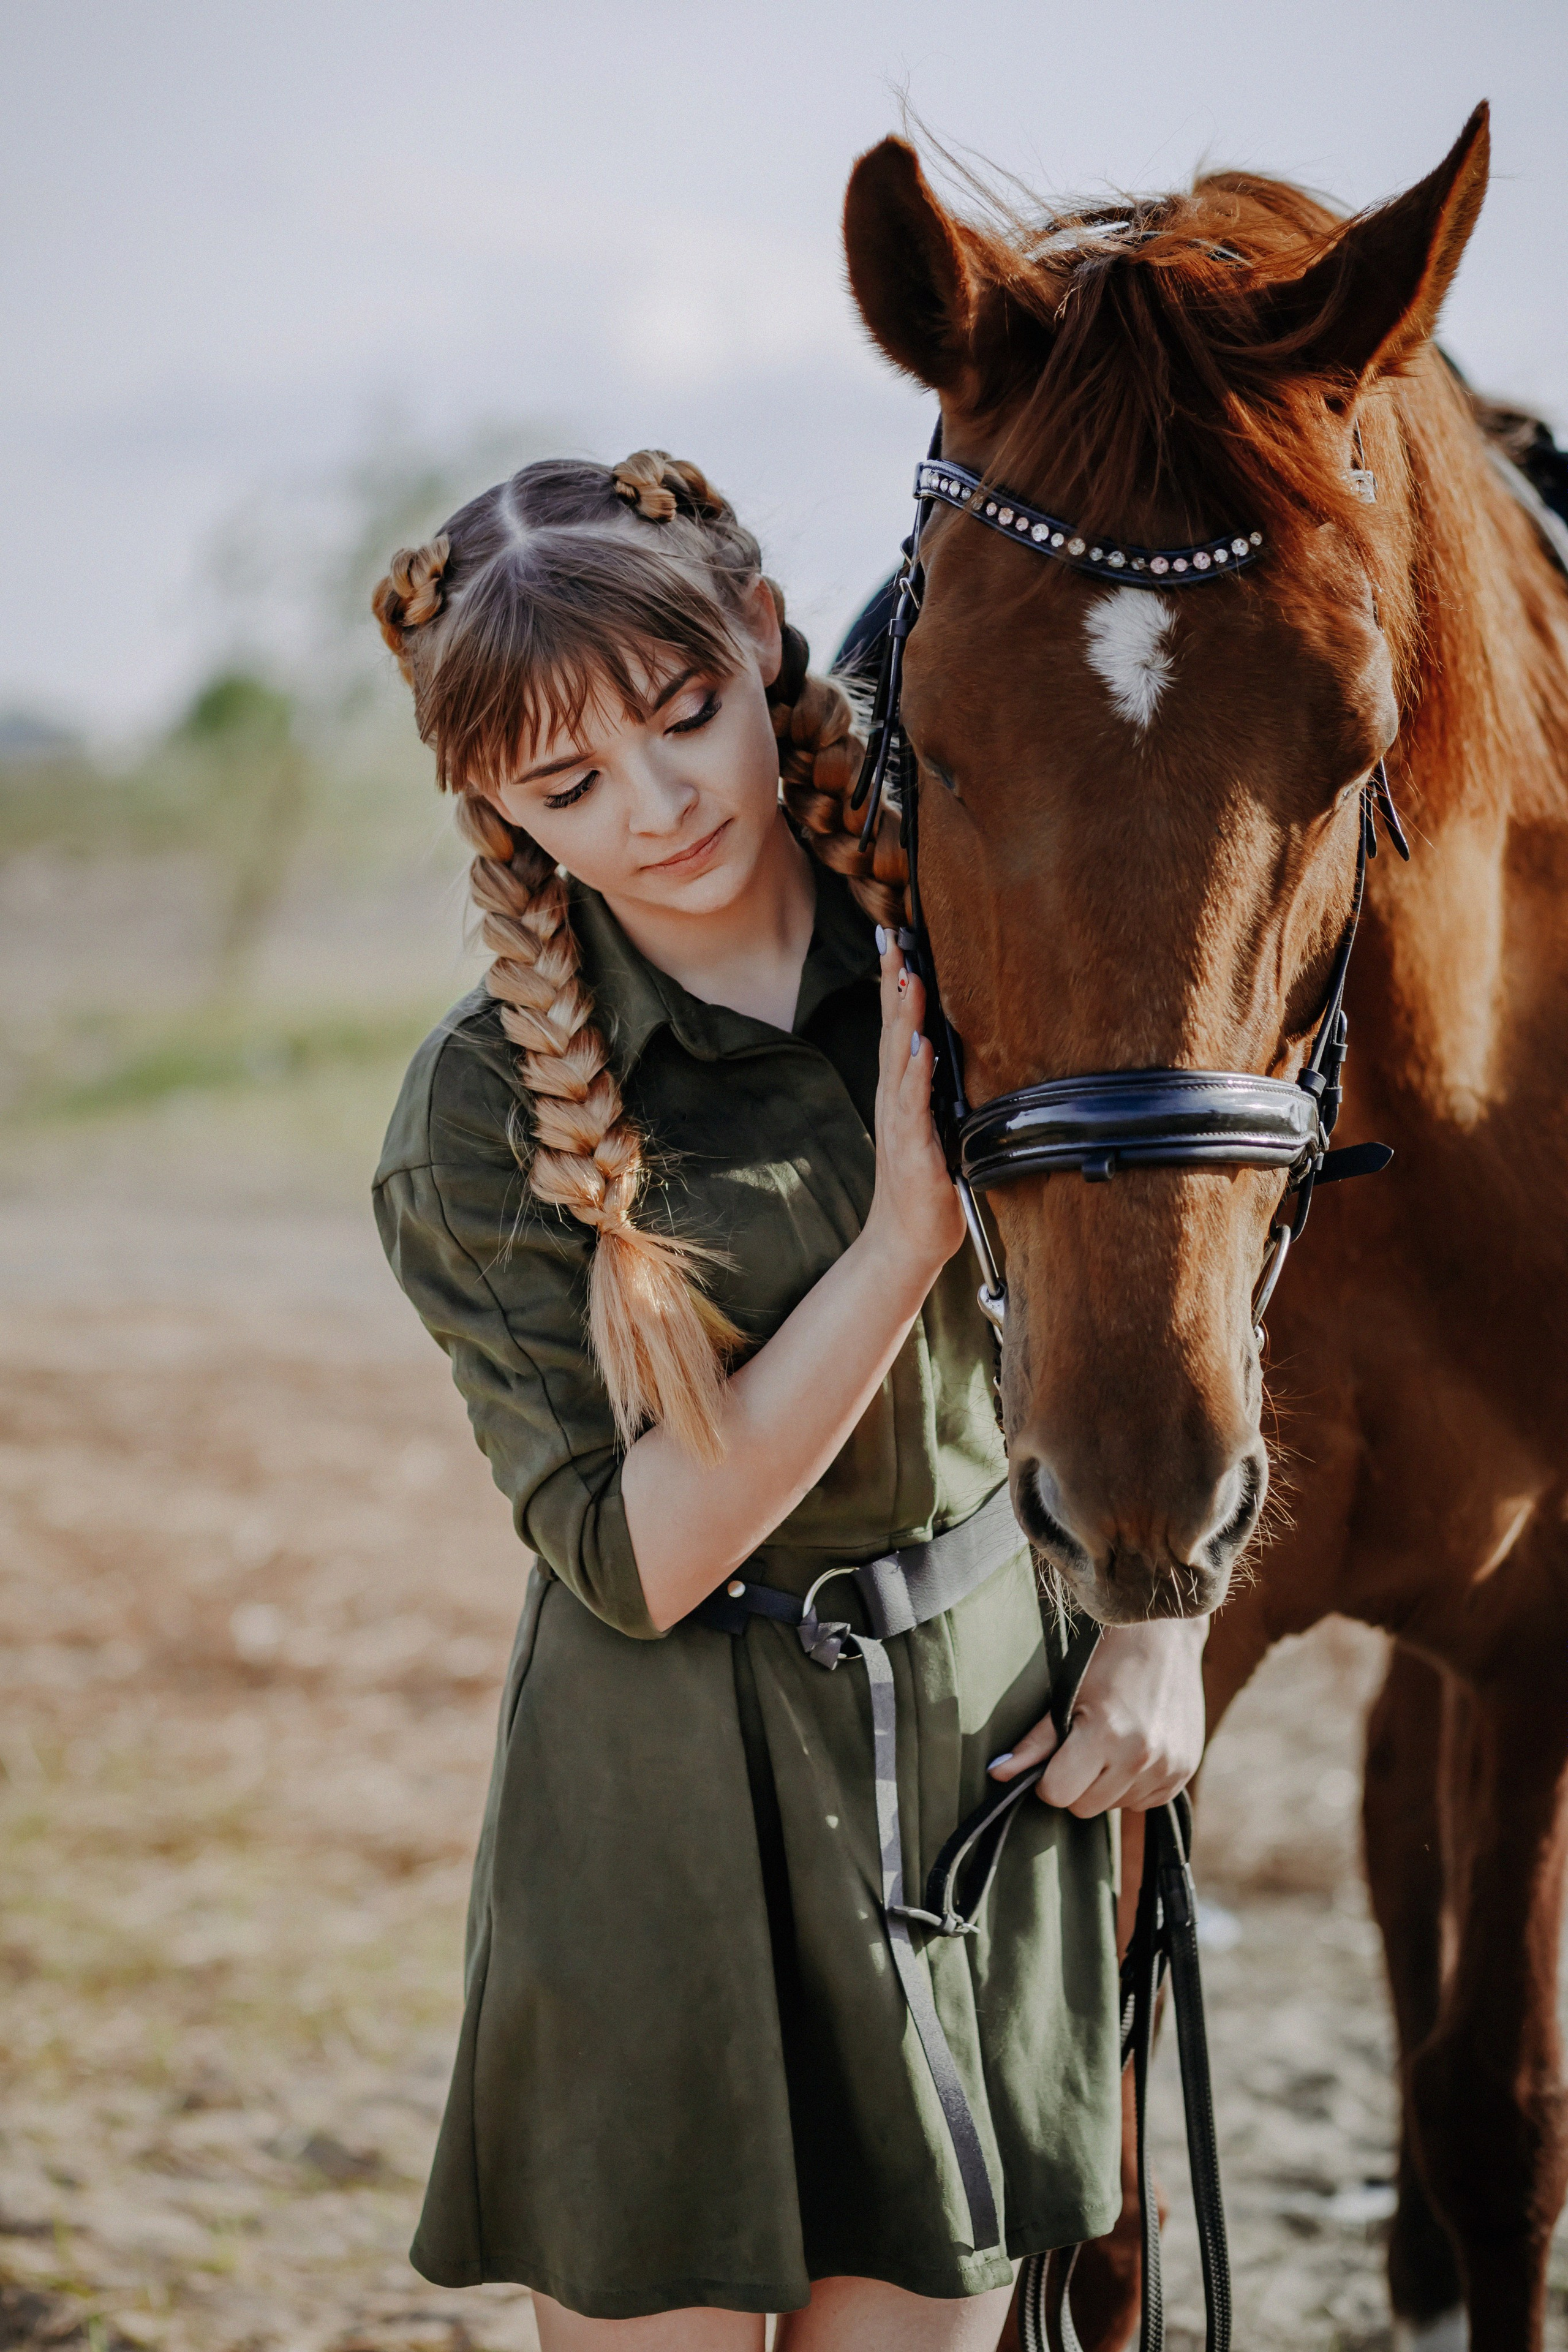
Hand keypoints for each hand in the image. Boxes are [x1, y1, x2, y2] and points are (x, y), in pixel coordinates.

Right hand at [859, 931, 965, 1284]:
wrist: (904, 1243)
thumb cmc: (926, 1185)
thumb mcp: (936, 1127)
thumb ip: (937, 1089)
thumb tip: (950, 1049)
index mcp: (901, 1092)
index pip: (897, 1026)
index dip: (896, 982)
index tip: (896, 938)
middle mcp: (894, 1101)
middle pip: (891, 1030)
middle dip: (893, 981)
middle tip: (894, 937)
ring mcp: (900, 1125)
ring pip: (899, 1060)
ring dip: (904, 1017)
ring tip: (909, 976)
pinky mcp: (913, 1152)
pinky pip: (914, 1107)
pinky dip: (916, 1076)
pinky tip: (920, 1050)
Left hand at [988, 1617, 1208, 1816]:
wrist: (1165, 1635)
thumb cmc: (1109, 1659)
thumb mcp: (1068, 1695)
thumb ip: (1036, 1742)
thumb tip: (998, 1774)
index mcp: (1106, 1734)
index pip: (1059, 1794)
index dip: (1049, 1780)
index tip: (1055, 1757)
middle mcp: (1141, 1756)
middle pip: (1085, 1807)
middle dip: (1077, 1783)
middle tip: (1083, 1745)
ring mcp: (1168, 1767)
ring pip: (1114, 1807)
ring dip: (1106, 1784)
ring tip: (1113, 1741)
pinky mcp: (1185, 1770)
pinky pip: (1144, 1803)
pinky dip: (1133, 1784)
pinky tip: (1134, 1750)